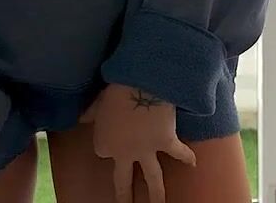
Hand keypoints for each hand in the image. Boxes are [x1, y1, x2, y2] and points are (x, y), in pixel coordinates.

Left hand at [80, 83, 196, 202]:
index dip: (109, 142)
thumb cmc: (115, 91)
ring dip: (157, 195)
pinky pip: (178, 153)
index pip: (104, 150)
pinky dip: (187, 157)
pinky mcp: (167, 141)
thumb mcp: (99, 102)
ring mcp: (147, 150)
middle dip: (124, 197)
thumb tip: (82, 118)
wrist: (141, 83)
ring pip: (153, 179)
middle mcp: (124, 154)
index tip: (113, 132)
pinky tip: (193, 165)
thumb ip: (91, 113)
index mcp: (104, 144)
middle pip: (122, 181)